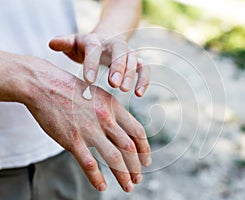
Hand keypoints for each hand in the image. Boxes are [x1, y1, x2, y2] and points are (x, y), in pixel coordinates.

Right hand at [23, 59, 151, 191]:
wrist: (45, 85)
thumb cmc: (73, 90)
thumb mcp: (100, 95)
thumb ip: (113, 112)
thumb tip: (124, 130)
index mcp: (114, 107)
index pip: (137, 131)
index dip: (145, 149)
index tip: (146, 160)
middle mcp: (105, 118)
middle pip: (129, 147)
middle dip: (136, 166)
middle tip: (138, 179)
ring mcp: (89, 129)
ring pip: (113, 157)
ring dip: (123, 175)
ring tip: (128, 186)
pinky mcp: (72, 139)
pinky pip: (88, 163)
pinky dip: (97, 178)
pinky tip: (102, 186)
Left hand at [49, 33, 149, 96]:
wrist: (104, 41)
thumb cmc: (85, 47)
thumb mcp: (74, 43)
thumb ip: (64, 43)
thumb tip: (51, 43)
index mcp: (95, 40)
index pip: (94, 48)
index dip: (92, 64)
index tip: (89, 81)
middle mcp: (113, 43)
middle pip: (119, 50)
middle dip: (118, 67)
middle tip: (114, 84)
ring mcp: (127, 52)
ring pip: (133, 59)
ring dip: (131, 74)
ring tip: (125, 90)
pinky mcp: (136, 61)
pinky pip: (144, 68)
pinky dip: (144, 79)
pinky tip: (139, 94)